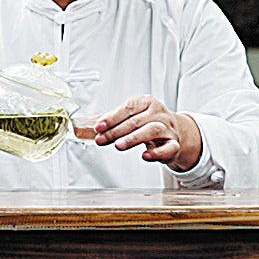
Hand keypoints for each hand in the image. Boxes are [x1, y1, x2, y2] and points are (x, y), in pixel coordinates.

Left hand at [87, 95, 202, 169]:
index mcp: (146, 102)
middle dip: (116, 131)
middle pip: (136, 121)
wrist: (174, 131)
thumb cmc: (148, 122)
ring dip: (134, 138)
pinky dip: (157, 152)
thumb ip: (108, 121)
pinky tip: (145, 156)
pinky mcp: (174, 144)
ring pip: (152, 130)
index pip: (128, 108)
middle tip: (102, 139)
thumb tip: (84, 126)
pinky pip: (168, 147)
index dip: (112, 118)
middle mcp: (158, 113)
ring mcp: (168, 128)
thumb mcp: (130, 117)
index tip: (98, 126)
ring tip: (119, 145)